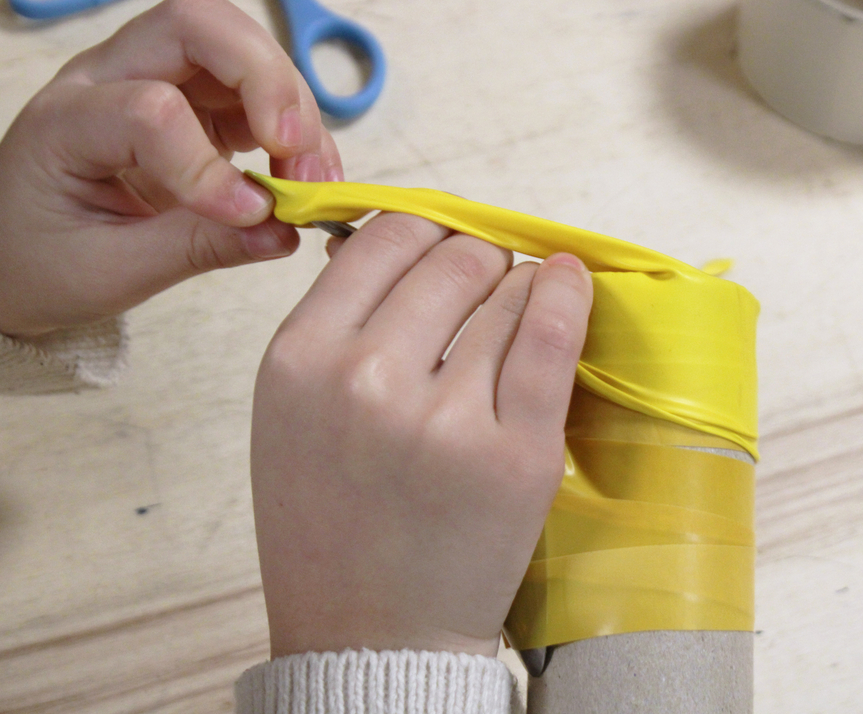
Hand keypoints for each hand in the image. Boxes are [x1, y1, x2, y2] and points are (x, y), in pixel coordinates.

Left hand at [0, 0, 341, 337]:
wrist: (13, 259)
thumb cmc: (42, 262)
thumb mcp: (111, 272)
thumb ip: (196, 248)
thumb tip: (281, 232)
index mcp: (65, 120)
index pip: (150, 109)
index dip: (209, 162)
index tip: (249, 217)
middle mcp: (109, 77)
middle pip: (199, 23)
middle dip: (266, 79)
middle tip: (296, 154)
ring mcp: (156, 81)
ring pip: (239, 46)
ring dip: (292, 106)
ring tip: (312, 182)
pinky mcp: (195, 105)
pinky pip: (257, 91)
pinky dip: (294, 128)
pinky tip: (305, 177)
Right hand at [251, 213, 593, 657]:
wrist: (368, 633)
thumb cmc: (331, 523)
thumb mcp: (294, 412)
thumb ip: (337, 324)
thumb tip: (401, 238)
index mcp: (299, 359)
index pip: (385, 239)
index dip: (427, 230)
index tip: (446, 244)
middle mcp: (365, 379)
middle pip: (452, 258)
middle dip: (477, 260)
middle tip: (485, 285)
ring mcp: (444, 418)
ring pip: (506, 294)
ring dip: (518, 291)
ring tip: (512, 320)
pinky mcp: (516, 454)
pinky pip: (552, 337)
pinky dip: (567, 296)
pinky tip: (569, 282)